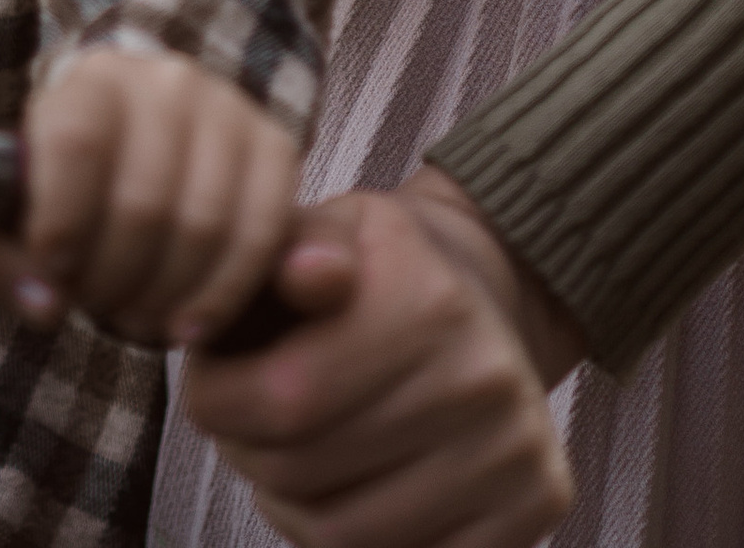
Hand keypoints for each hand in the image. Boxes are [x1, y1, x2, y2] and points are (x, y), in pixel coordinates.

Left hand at [0, 49, 299, 347]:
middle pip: (142, 201)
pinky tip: (188, 326)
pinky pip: (261, 235)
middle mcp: (166, 81)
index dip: (61, 219)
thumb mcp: (14, 215)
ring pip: (203, 225)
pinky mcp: (274, 148)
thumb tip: (45, 305)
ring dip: (163, 298)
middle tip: (97, 309)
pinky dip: (222, 296)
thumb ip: (4, 261)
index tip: (54, 272)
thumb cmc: (69, 189)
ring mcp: (228, 109)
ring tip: (136, 320)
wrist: (141, 144)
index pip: (76, 142)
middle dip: (112, 281)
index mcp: (92, 80)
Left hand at [179, 168, 580, 547]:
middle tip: (243, 422)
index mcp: (430, 303)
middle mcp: (484, 381)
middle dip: (247, 451)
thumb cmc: (383, 269)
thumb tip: (305, 273)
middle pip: (306, 472)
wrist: (490, 295)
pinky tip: (347, 489)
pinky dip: (354, 543)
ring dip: (290, 505)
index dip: (217, 401)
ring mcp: (516, 453)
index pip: (284, 398)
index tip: (207, 383)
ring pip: (344, 536)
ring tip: (290, 455)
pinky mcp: (536, 507)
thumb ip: (296, 243)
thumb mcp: (333, 228)